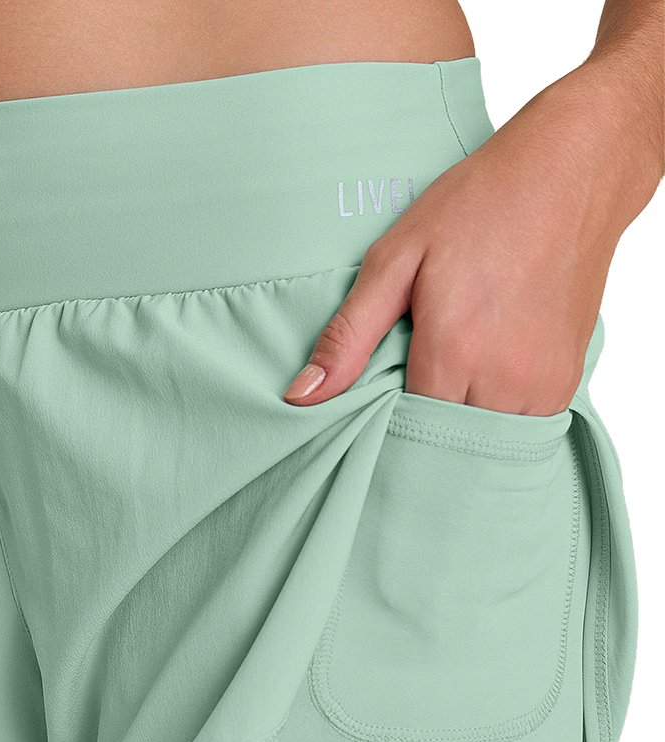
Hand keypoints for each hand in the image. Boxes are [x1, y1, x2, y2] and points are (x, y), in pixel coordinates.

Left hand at [282, 61, 653, 414]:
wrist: (570, 172)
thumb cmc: (477, 207)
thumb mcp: (394, 259)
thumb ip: (348, 336)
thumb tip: (300, 396)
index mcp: (454, 351)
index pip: (403, 431)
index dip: (381, 424)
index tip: (371, 404)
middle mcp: (504, 379)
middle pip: (442, 440)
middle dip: (416, 429)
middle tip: (402, 389)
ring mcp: (544, 384)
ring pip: (482, 441)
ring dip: (456, 425)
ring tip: (440, 380)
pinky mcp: (567, 381)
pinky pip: (519, 426)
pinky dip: (492, 414)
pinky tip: (477, 379)